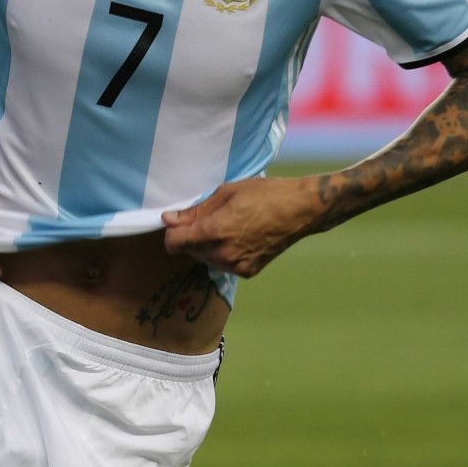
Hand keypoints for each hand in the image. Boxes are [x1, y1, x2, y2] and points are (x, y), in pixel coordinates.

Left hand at [162, 177, 319, 277]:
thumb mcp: (225, 193)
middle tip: (213, 218)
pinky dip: (223, 253)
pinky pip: (222, 264)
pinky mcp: (246, 272)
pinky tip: (240, 237)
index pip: (173, 243)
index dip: (172, 232)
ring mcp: (235, 267)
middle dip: (192, 236)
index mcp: (214, 232)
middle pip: (189, 250)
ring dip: (207, 246)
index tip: (179, 222)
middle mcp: (222, 254)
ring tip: (229, 226)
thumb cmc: (264, 194)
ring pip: (204, 258)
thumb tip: (168, 219)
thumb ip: (195, 211)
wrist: (299, 210)